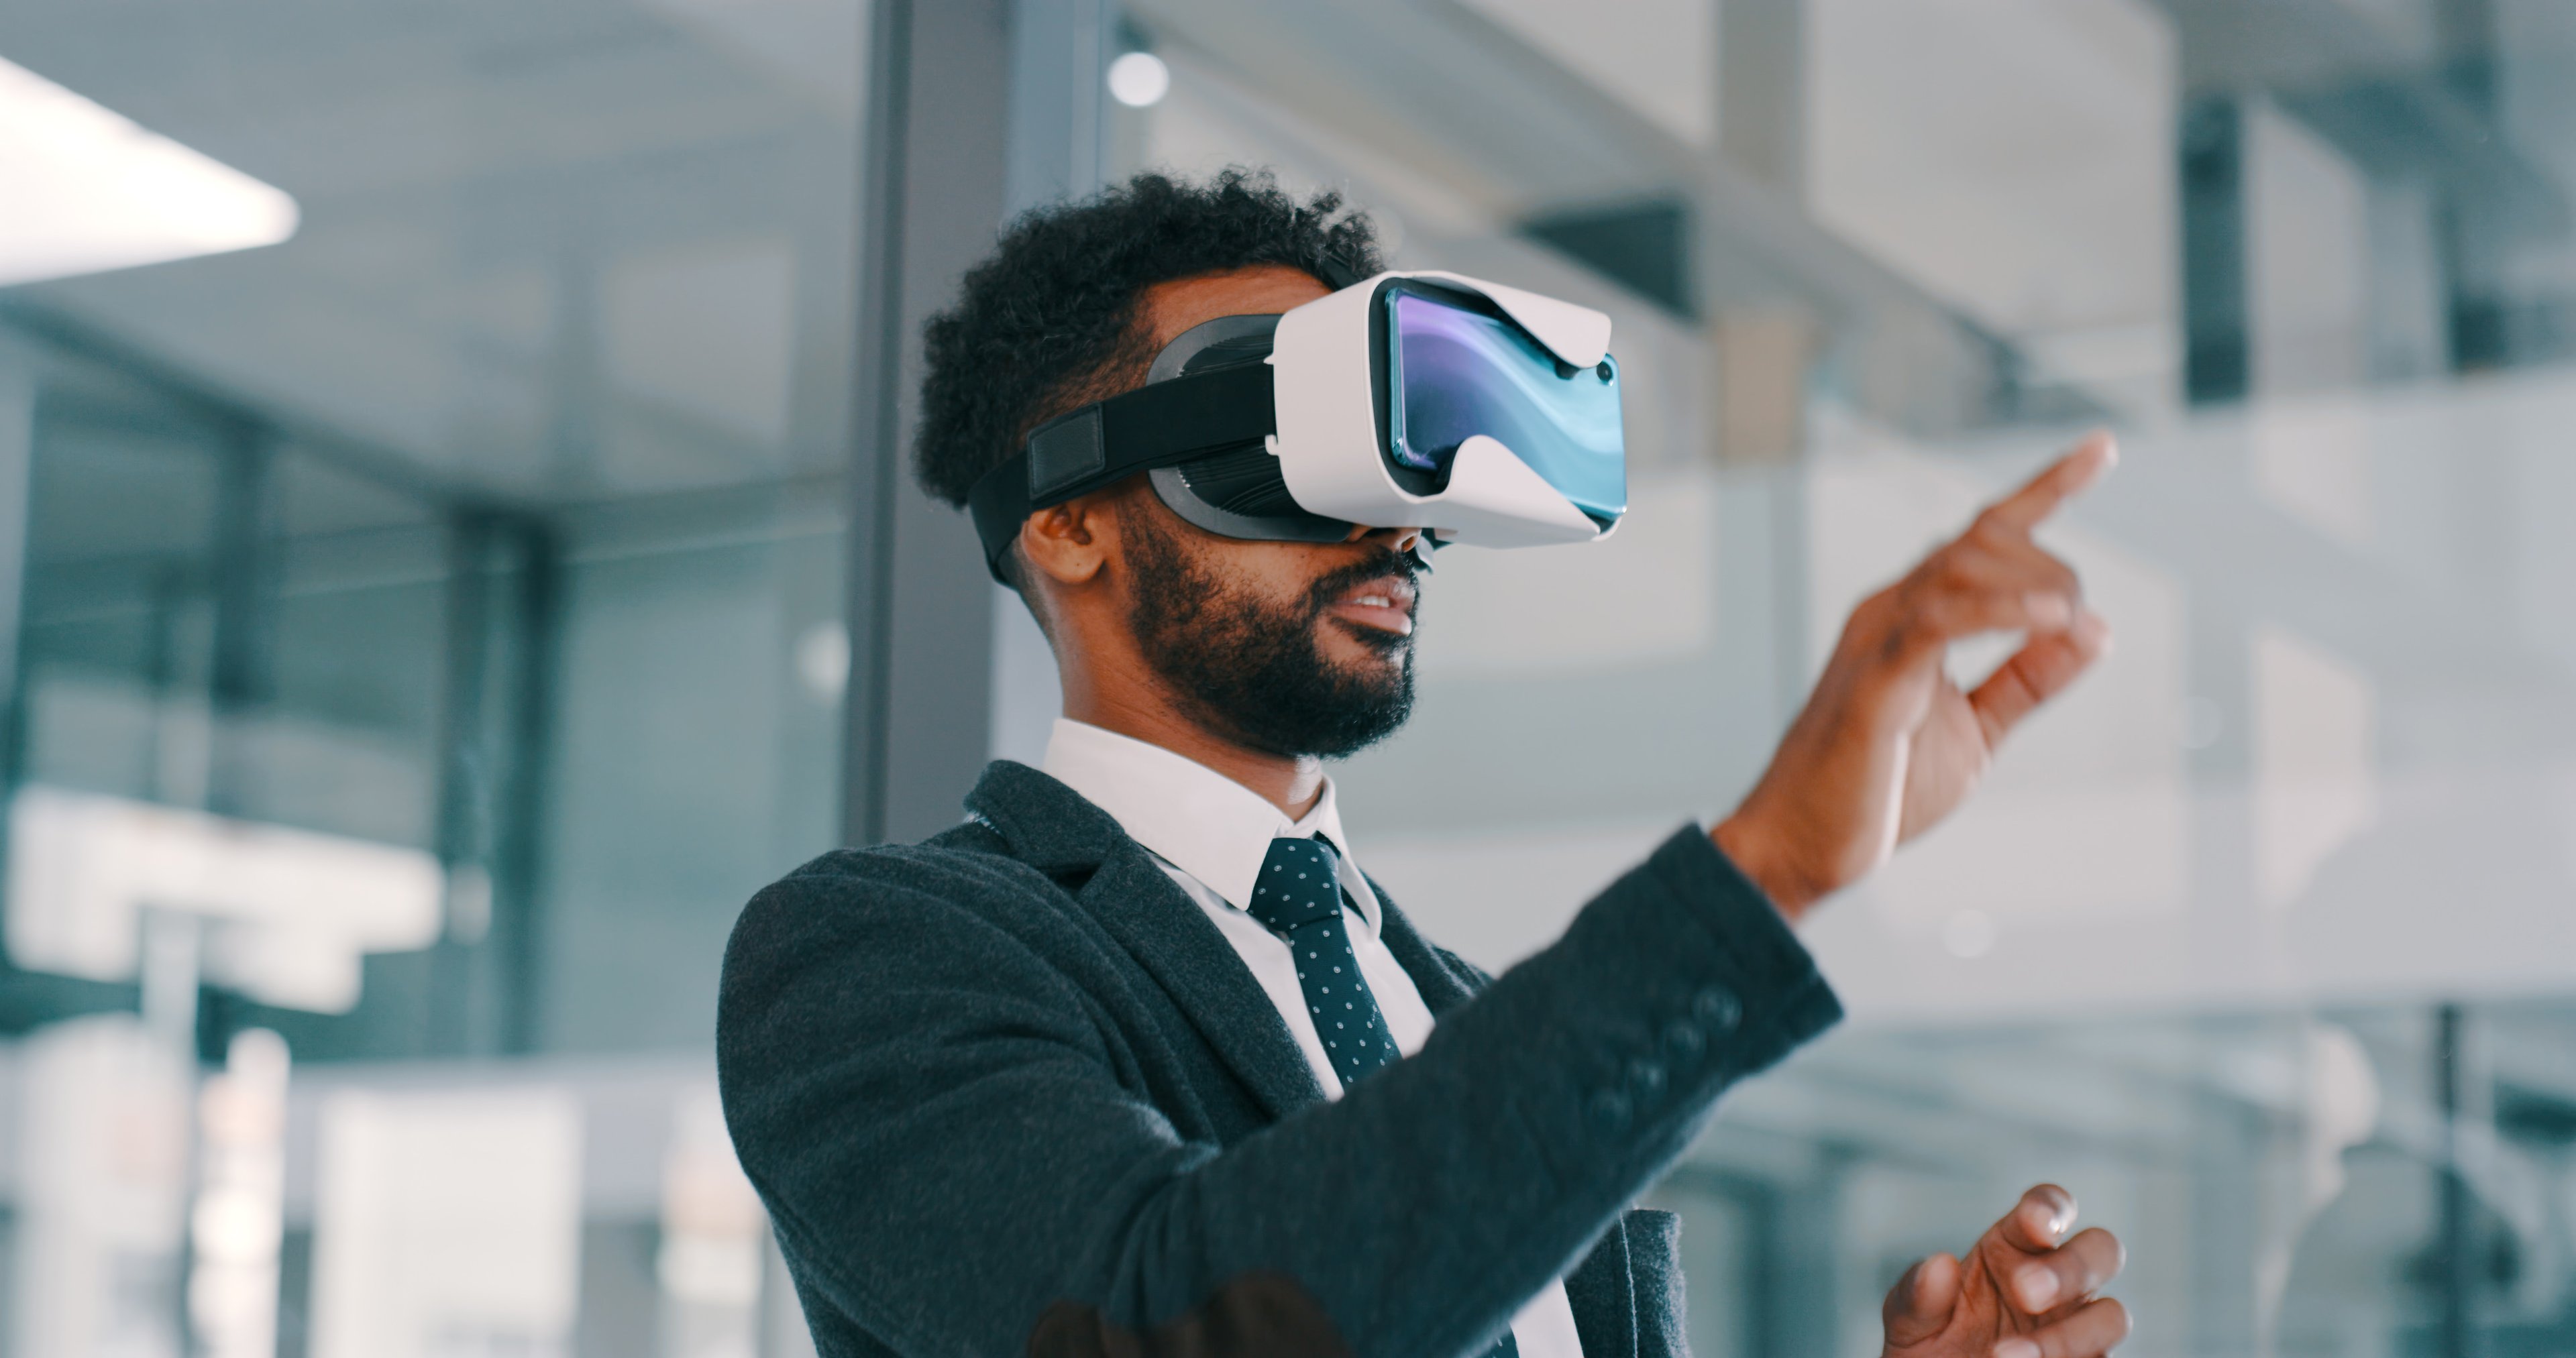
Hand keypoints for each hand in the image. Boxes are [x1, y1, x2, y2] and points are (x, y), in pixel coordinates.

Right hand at [1714, 433, 2116, 916]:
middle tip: (2081, 627)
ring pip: (1962, 562)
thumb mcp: (1975, 731)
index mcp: (1911, 618)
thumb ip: (2027, 681)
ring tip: (2069, 620)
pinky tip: (2051, 618)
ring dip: (2034, 582)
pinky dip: (2002, 609)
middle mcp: (1890, 611)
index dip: (2045, 486)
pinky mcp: (1876, 681)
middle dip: (2050, 564)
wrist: (1800, 851)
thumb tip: (2093, 634)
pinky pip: (1940, 620)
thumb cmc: (1875, 792)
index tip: (2101, 450)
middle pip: (1983, 537)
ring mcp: (1877, 640)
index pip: (1982, 532)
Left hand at [1882, 1185, 2128, 1357]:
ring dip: (2068, 1335)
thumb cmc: (1927, 1348)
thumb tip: (1939, 1265)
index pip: (2048, 1207)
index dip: (2051, 1207)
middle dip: (2072, 1267)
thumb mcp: (1907, 1321)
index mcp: (2014, 1246)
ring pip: (2111, 1315)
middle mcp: (2058, 1280)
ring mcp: (2077, 1325)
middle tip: (2026, 1292)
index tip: (2034, 1223)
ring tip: (2005, 1356)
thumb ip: (1917, 1294)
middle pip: (2102, 1250)